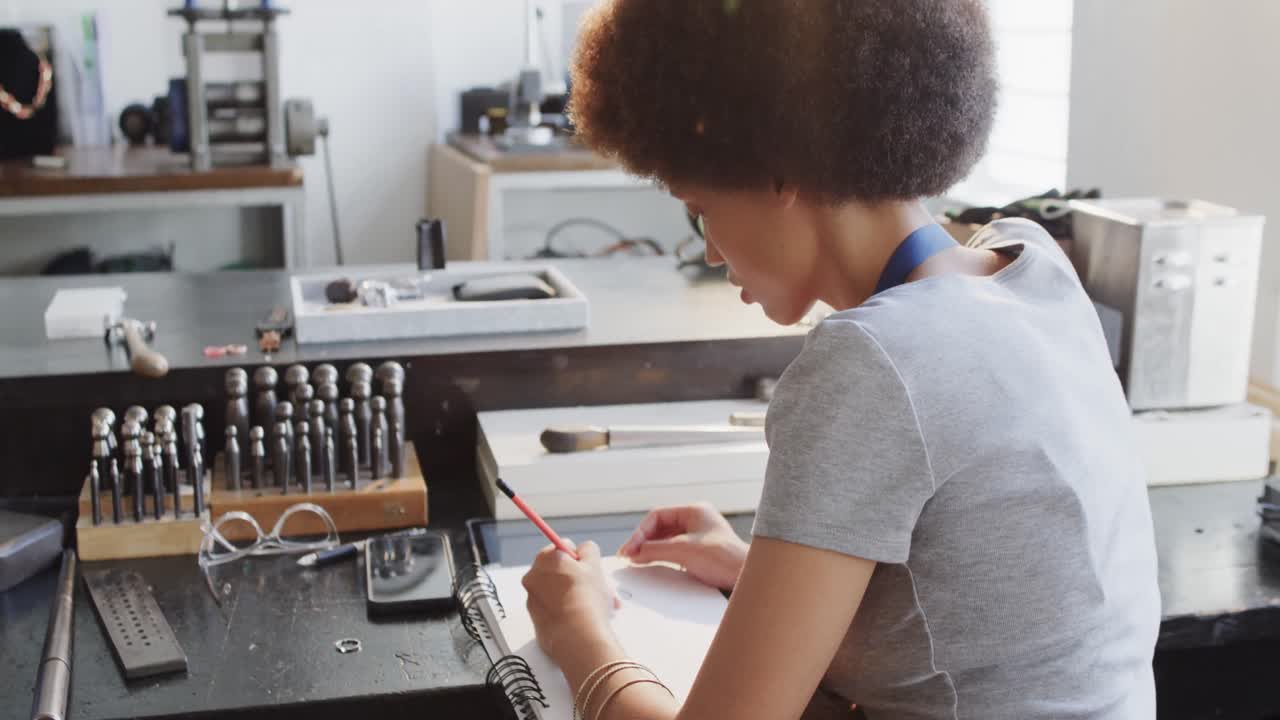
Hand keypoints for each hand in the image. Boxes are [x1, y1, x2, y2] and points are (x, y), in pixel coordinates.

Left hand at [522, 541, 619, 663]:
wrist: (578, 637)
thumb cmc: (586, 600)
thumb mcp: (595, 565)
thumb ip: (588, 550)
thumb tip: (585, 550)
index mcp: (546, 559)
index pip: (562, 547)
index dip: (579, 557)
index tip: (587, 567)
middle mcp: (533, 577)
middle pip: (558, 570)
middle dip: (577, 577)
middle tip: (594, 587)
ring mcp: (532, 599)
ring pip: (557, 590)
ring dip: (574, 594)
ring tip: (594, 605)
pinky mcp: (536, 619)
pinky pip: (553, 608)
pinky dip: (566, 610)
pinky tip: (582, 617)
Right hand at [618, 503, 747, 590]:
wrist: (747, 577)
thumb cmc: (724, 559)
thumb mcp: (683, 551)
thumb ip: (656, 549)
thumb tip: (633, 552)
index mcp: (694, 510)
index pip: (657, 515)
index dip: (640, 532)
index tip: (629, 549)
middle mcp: (696, 519)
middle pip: (660, 526)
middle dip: (644, 540)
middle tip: (629, 555)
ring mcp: (698, 534)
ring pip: (666, 538)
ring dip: (652, 548)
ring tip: (637, 559)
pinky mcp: (700, 550)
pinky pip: (674, 548)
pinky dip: (662, 555)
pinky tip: (654, 562)